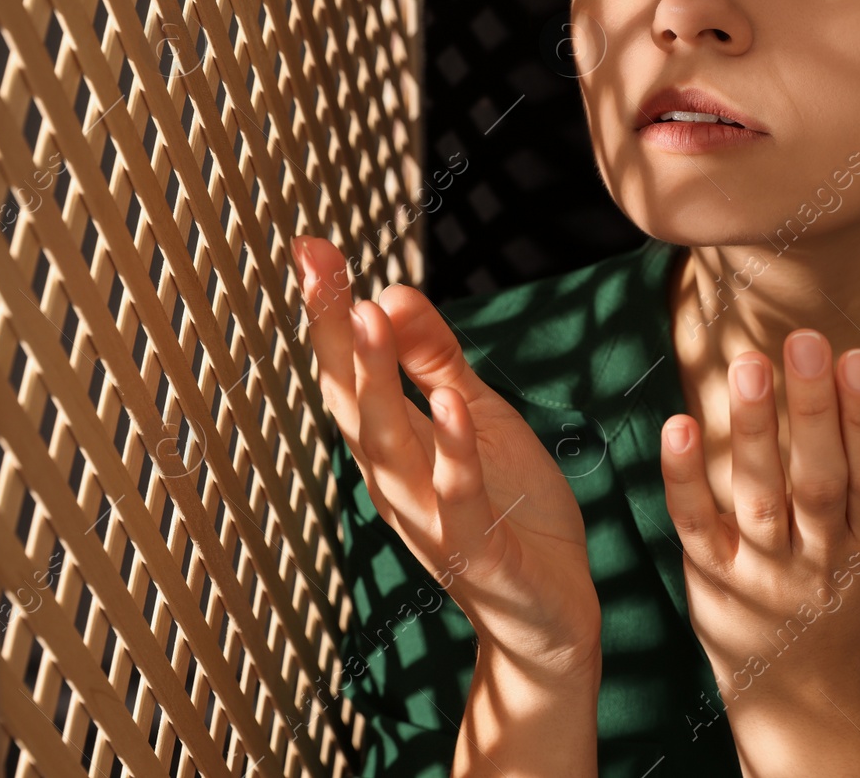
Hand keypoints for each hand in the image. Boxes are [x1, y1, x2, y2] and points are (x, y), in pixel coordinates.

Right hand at [290, 236, 600, 678]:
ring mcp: (432, 519)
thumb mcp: (478, 418)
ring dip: (375, 382)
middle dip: (334, 331)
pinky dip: (451, 453)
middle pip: (353, 399)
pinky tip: (446, 404)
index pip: (352, 370)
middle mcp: (398, 481)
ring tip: (366, 315)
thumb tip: (390, 292)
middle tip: (315, 263)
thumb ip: (435, 361)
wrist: (551, 613)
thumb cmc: (512, 512)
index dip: (330, 311)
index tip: (309, 246)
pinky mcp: (477, 552)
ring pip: (390, 448)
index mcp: (398, 446)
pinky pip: (459, 498)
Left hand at [658, 328, 859, 707]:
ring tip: (749, 367)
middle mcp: (820, 559)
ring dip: (755, 432)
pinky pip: (697, 524)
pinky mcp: (712, 576)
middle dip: (815, 413)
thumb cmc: (856, 586)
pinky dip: (684, 478)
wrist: (802, 685)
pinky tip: (678, 427)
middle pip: (819, 484)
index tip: (859, 359)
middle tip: (805, 341)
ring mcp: (763, 571)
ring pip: (760, 499)